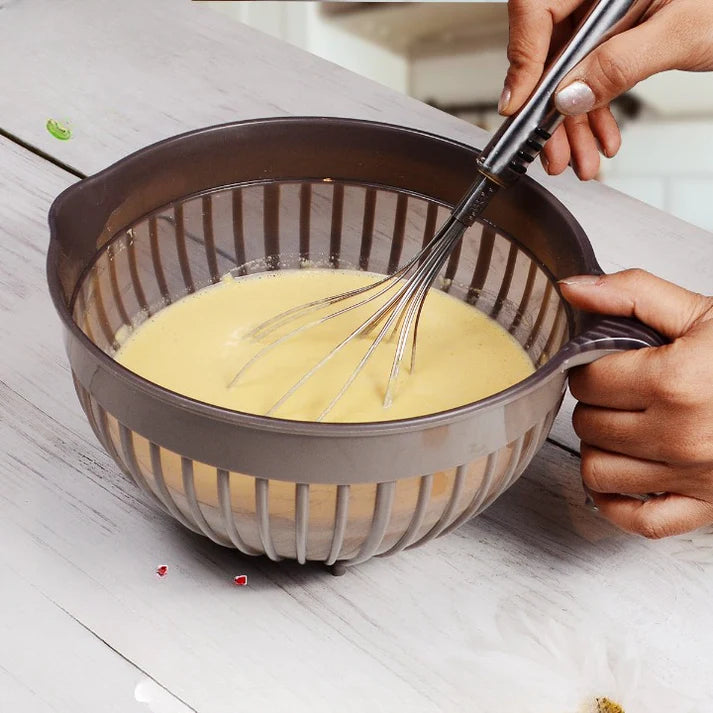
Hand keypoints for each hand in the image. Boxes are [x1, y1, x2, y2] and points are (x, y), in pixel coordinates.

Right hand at [502, 0, 712, 179]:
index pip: (538, 6)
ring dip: (573, 122)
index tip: (521, 106)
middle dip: (551, 108)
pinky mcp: (621, 32)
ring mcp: (610, 11)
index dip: (523, 59)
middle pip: (550, 47)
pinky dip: (595, 110)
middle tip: (552, 150)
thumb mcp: (682, 31)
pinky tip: (603, 137)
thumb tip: (570, 96)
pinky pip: (593, 72)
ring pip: (569, 68)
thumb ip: (621, 62)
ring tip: (580, 158)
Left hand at [559, 269, 712, 537]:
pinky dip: (618, 501)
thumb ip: (632, 294)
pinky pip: (637, 520)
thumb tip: (574, 288)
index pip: (588, 381)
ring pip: (598, 471)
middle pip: (589, 424)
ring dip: (600, 448)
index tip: (606, 366)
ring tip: (621, 428)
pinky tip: (625, 474)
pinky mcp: (706, 506)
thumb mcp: (701, 313)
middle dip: (595, 405)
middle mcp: (680, 435)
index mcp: (674, 382)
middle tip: (617, 393)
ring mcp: (691, 477)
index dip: (590, 369)